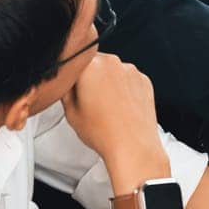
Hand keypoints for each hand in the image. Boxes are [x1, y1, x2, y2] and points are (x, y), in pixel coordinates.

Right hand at [62, 53, 168, 179]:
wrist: (133, 147)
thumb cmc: (104, 132)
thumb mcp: (70, 112)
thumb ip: (65, 90)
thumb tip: (66, 83)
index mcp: (90, 65)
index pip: (74, 61)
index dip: (71, 76)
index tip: (72, 87)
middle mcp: (112, 62)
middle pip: (95, 63)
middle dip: (90, 78)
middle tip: (88, 100)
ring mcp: (131, 71)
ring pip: (113, 71)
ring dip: (108, 83)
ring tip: (106, 108)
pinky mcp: (144, 80)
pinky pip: (128, 79)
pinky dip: (123, 89)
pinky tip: (119, 108)